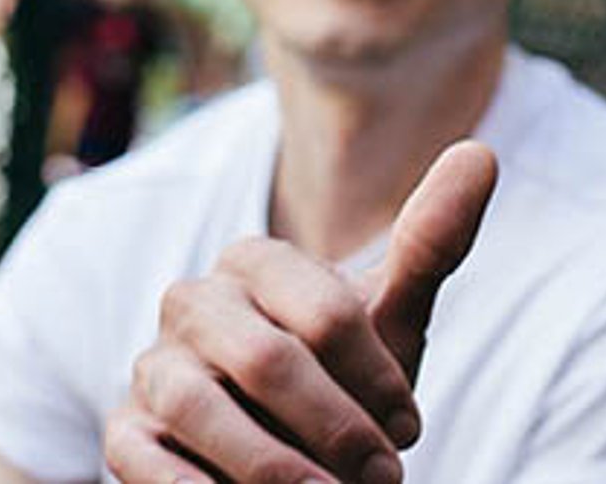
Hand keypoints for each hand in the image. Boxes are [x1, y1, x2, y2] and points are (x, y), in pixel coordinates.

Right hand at [104, 141, 497, 483]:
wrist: (295, 451)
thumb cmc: (345, 379)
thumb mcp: (392, 318)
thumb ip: (430, 243)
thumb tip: (479, 153)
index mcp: (255, 260)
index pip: (322, 309)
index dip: (375, 375)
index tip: (409, 426)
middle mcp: (193, 302)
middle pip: (266, 360)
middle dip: (336, 427)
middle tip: (385, 476)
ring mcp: (152, 366)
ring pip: (202, 408)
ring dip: (277, 470)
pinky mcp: (126, 433)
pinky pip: (145, 461)